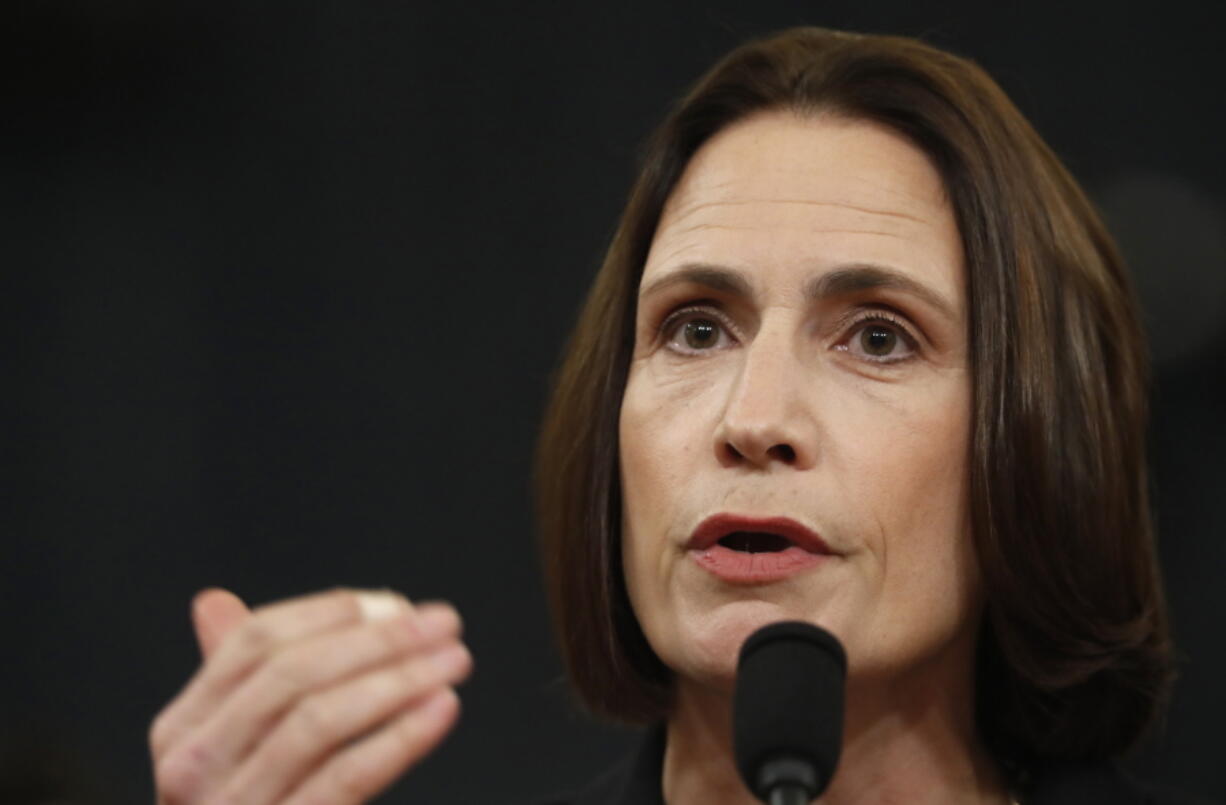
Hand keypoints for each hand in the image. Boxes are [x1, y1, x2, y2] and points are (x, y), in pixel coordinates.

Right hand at [149, 588, 471, 803]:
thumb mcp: (235, 747)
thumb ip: (242, 679)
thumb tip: (215, 602)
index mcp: (183, 728)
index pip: (256, 642)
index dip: (331, 613)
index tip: (396, 603)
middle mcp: (193, 768)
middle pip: (291, 675)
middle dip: (378, 640)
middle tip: (443, 623)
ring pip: (319, 721)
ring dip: (399, 679)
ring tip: (453, 662)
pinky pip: (345, 777)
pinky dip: (399, 737)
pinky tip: (441, 710)